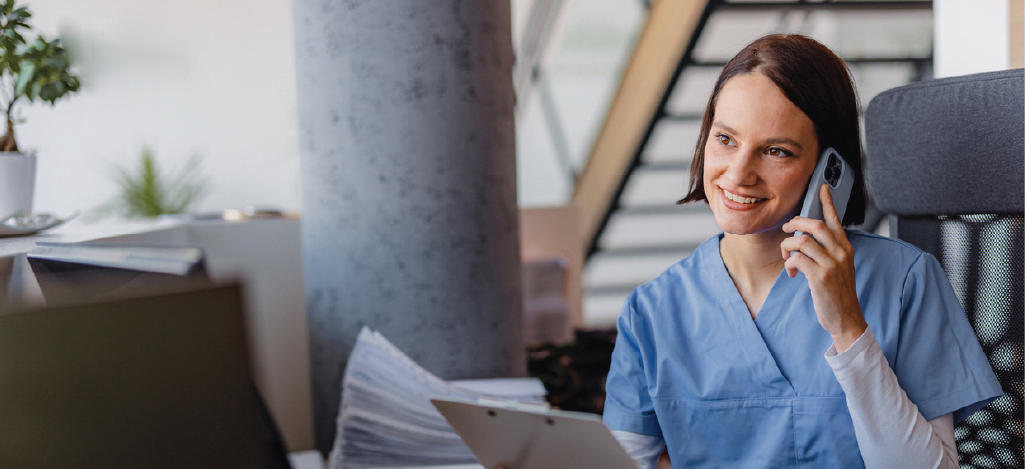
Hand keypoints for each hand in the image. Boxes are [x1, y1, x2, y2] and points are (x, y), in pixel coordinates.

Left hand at [780, 184, 866, 351]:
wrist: (847, 318)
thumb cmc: (839, 293)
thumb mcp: (840, 268)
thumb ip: (828, 251)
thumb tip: (806, 239)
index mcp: (845, 248)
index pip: (836, 220)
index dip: (827, 203)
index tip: (821, 188)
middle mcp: (841, 253)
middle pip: (815, 225)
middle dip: (795, 224)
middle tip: (786, 231)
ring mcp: (831, 264)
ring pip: (802, 241)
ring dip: (788, 248)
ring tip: (788, 259)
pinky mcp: (821, 277)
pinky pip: (797, 259)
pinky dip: (789, 264)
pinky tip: (791, 273)